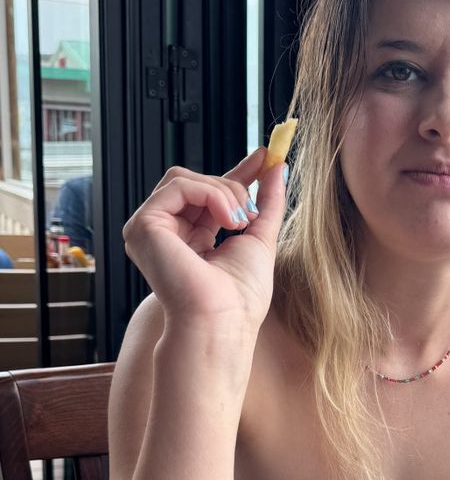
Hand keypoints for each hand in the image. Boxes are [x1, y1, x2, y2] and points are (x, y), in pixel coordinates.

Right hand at [122, 149, 286, 329]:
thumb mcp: (259, 238)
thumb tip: (276, 166)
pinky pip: (179, 185)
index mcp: (189, 238)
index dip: (236, 174)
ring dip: (223, 192)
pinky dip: (210, 194)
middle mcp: (164, 232)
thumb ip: (267, 202)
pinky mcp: (143, 226)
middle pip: (195, 181)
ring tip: (238, 222)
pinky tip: (226, 220)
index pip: (208, 194)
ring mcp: (149, 229)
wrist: (223, 321)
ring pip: (186, 178)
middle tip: (249, 215)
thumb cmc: (240, 297)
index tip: (263, 158)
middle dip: (232, 188)